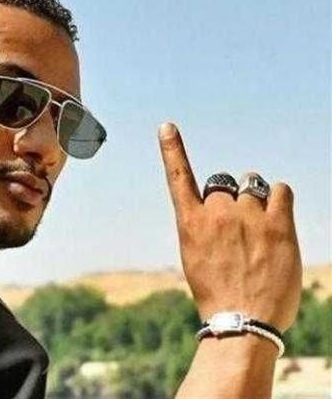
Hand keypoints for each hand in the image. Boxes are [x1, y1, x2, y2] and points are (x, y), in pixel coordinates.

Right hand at [158, 122, 301, 332]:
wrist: (243, 320)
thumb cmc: (218, 294)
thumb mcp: (196, 258)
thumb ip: (207, 227)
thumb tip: (229, 208)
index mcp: (190, 223)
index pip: (178, 177)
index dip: (172, 149)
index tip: (167, 127)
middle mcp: (217, 213)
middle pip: (224, 185)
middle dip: (231, 200)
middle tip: (238, 231)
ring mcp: (248, 217)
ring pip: (253, 187)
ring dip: (256, 201)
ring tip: (259, 232)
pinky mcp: (278, 224)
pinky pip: (280, 191)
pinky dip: (278, 198)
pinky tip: (277, 218)